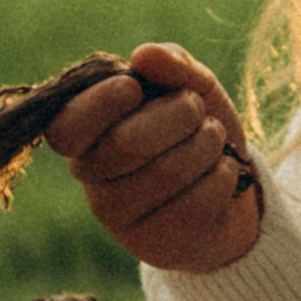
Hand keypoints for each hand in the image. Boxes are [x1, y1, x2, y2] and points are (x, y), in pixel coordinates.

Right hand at [45, 42, 262, 274]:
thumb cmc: (197, 130)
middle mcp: (92, 178)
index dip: (99, 105)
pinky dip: (224, 177)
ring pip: (167, 173)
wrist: (234, 189)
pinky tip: (224, 174)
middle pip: (126, 143)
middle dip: (178, 115)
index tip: (133, 87)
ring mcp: (121, 217)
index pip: (66, 127)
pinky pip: (197, 202)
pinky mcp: (156, 245)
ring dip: (207, 145)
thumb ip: (171, 64)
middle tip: (196, 110)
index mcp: (86, 135)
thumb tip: (145, 55)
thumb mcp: (191, 87)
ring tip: (214, 141)